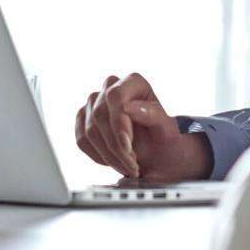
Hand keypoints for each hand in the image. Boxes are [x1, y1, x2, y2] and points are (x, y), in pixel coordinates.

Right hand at [73, 72, 211, 181]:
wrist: (156, 154)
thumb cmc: (164, 139)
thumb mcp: (167, 130)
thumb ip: (152, 115)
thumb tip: (127, 107)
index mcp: (134, 82)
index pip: (116, 96)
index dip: (119, 123)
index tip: (128, 147)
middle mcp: (111, 87)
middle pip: (100, 115)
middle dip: (116, 147)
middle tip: (133, 165)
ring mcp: (94, 102)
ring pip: (90, 131)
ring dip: (109, 156)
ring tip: (128, 167)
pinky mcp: (83, 119)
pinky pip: (82, 140)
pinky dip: (98, 156)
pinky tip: (114, 161)